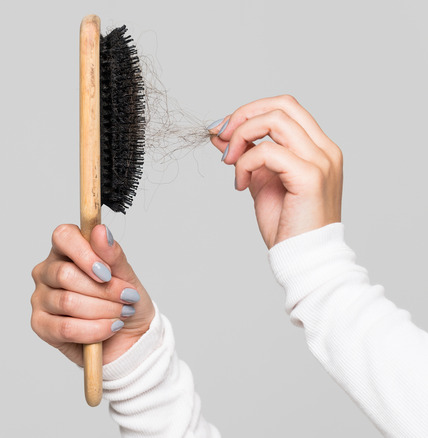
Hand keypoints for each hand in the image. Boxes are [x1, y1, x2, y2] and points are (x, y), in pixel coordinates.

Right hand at [30, 224, 154, 365]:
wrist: (131, 338)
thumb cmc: (125, 302)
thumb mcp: (127, 276)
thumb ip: (112, 254)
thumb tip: (100, 231)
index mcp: (65, 251)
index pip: (63, 236)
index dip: (84, 253)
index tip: (107, 272)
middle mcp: (47, 271)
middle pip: (65, 274)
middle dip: (102, 290)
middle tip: (126, 298)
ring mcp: (40, 298)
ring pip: (67, 302)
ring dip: (102, 310)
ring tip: (121, 314)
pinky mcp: (40, 325)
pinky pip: (65, 328)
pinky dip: (94, 330)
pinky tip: (109, 328)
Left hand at [209, 95, 342, 248]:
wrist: (302, 256)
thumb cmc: (287, 224)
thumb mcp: (259, 180)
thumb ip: (245, 155)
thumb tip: (219, 134)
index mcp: (317, 147)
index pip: (285, 107)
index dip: (250, 111)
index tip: (223, 130)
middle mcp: (324, 149)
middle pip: (282, 104)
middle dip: (243, 116)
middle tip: (221, 138)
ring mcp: (321, 160)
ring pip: (275, 120)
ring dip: (241, 136)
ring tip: (230, 163)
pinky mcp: (310, 176)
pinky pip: (268, 151)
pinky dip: (245, 163)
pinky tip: (240, 184)